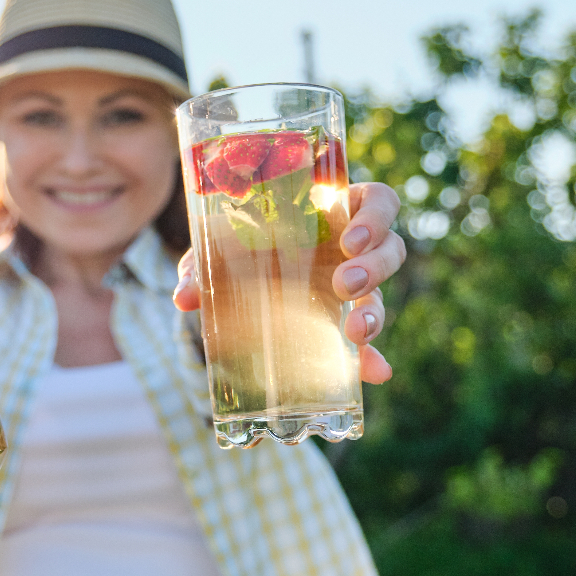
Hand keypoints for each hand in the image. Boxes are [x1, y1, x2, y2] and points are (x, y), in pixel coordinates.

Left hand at [172, 181, 405, 383]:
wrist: (227, 278)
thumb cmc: (231, 245)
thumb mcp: (214, 249)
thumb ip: (200, 265)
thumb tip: (184, 297)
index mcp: (332, 210)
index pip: (378, 202)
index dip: (375, 217)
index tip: (349, 240)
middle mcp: (350, 248)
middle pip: (391, 248)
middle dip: (374, 268)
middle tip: (342, 284)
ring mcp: (351, 285)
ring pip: (382, 294)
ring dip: (374, 313)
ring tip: (353, 331)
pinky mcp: (343, 321)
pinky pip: (368, 342)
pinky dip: (372, 359)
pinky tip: (374, 373)